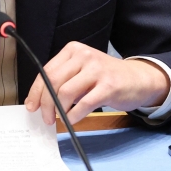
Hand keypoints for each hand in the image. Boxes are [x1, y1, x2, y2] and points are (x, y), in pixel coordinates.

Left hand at [24, 42, 169, 124]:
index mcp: (73, 50)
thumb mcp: (82, 70)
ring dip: (59, 111)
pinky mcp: (109, 86)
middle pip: (53, 82)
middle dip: (45, 103)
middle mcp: (84, 56)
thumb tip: (40, 100)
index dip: (36, 91)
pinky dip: (74, 116)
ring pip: (66, 93)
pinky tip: (73, 120)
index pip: (46, 71)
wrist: (138, 79)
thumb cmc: (105, 77)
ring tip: (59, 119)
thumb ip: (63, 79)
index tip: (32, 106)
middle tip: (45, 118)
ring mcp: (97, 70)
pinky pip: (84, 104)